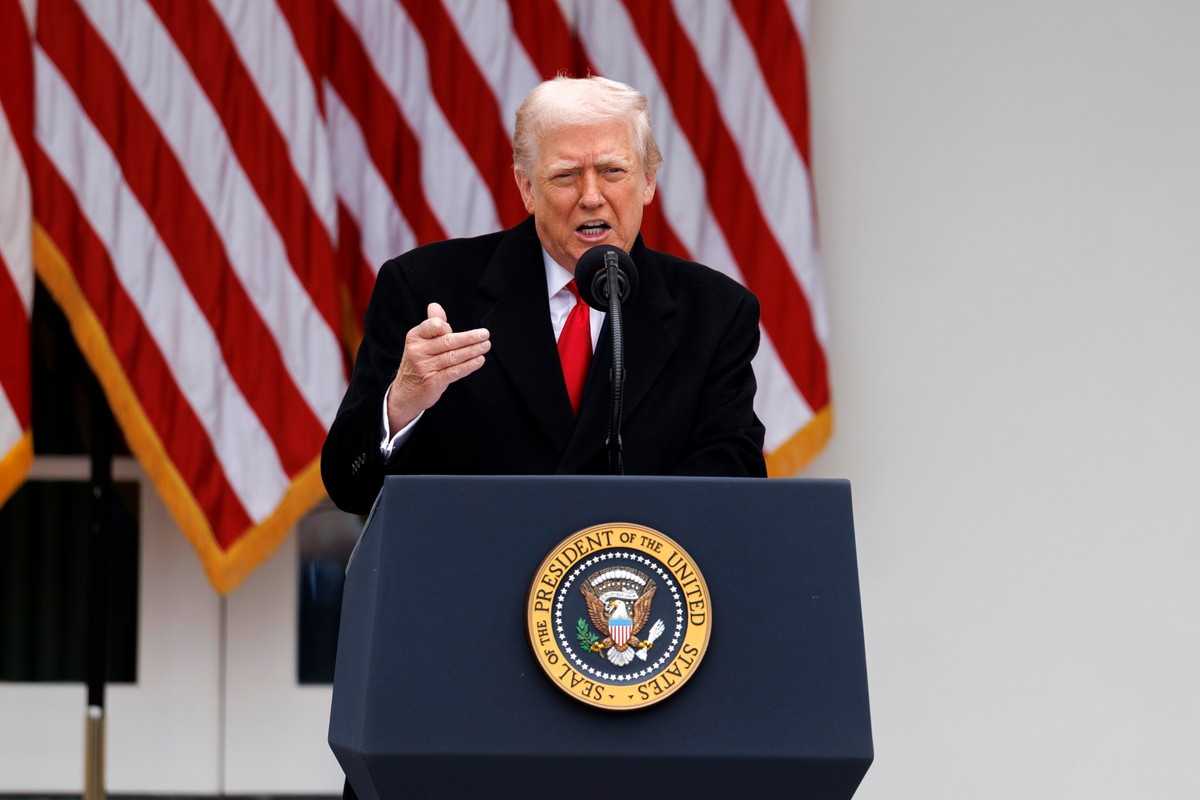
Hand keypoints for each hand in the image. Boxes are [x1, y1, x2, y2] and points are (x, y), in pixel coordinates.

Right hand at [386, 303, 489, 430]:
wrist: (405, 392)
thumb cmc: (418, 362)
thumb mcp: (420, 342)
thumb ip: (431, 325)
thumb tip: (435, 305)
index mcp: (415, 337)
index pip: (433, 326)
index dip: (447, 326)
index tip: (457, 327)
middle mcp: (417, 351)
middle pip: (448, 341)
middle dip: (469, 338)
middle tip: (485, 334)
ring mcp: (424, 367)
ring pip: (453, 357)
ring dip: (472, 351)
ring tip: (486, 345)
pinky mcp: (432, 382)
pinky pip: (454, 372)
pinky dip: (468, 366)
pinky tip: (479, 360)